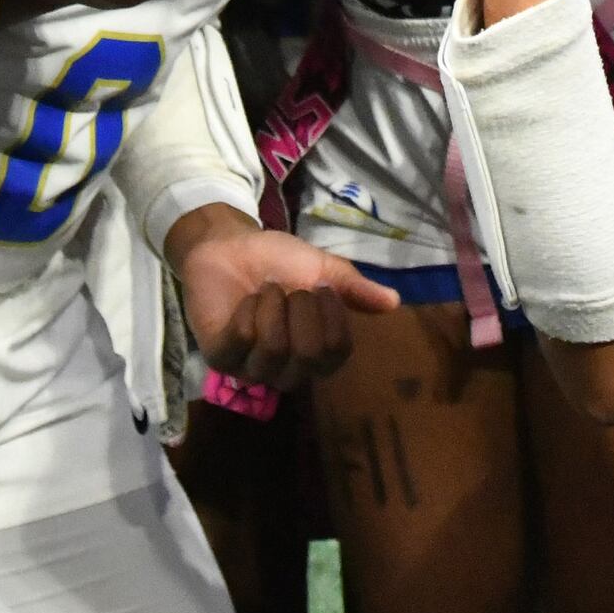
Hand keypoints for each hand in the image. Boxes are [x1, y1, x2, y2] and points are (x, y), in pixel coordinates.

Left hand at [169, 207, 398, 392]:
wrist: (230, 244)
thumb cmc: (277, 261)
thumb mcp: (322, 269)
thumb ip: (353, 289)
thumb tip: (393, 301)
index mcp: (314, 352)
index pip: (337, 355)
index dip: (334, 318)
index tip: (322, 287)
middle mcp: (285, 368)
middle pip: (309, 357)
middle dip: (304, 310)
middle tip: (292, 288)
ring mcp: (250, 366)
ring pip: (275, 350)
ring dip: (274, 307)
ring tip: (266, 289)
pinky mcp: (220, 356)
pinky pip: (243, 340)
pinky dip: (250, 310)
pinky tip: (246, 299)